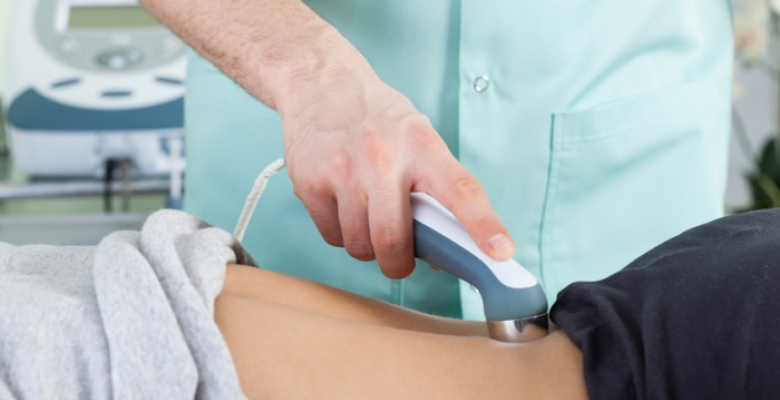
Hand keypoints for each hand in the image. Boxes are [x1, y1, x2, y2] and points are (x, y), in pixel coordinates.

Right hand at [279, 68, 514, 278]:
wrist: (320, 82)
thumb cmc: (377, 118)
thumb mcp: (416, 137)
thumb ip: (432, 189)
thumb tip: (440, 251)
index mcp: (422, 146)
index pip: (461, 190)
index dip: (483, 225)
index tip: (502, 252)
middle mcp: (383, 157)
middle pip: (393, 241)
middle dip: (398, 264)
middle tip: (399, 259)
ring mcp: (343, 171)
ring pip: (360, 245)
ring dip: (367, 245)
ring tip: (366, 216)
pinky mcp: (310, 182)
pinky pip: (331, 236)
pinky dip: (340, 232)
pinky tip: (342, 205)